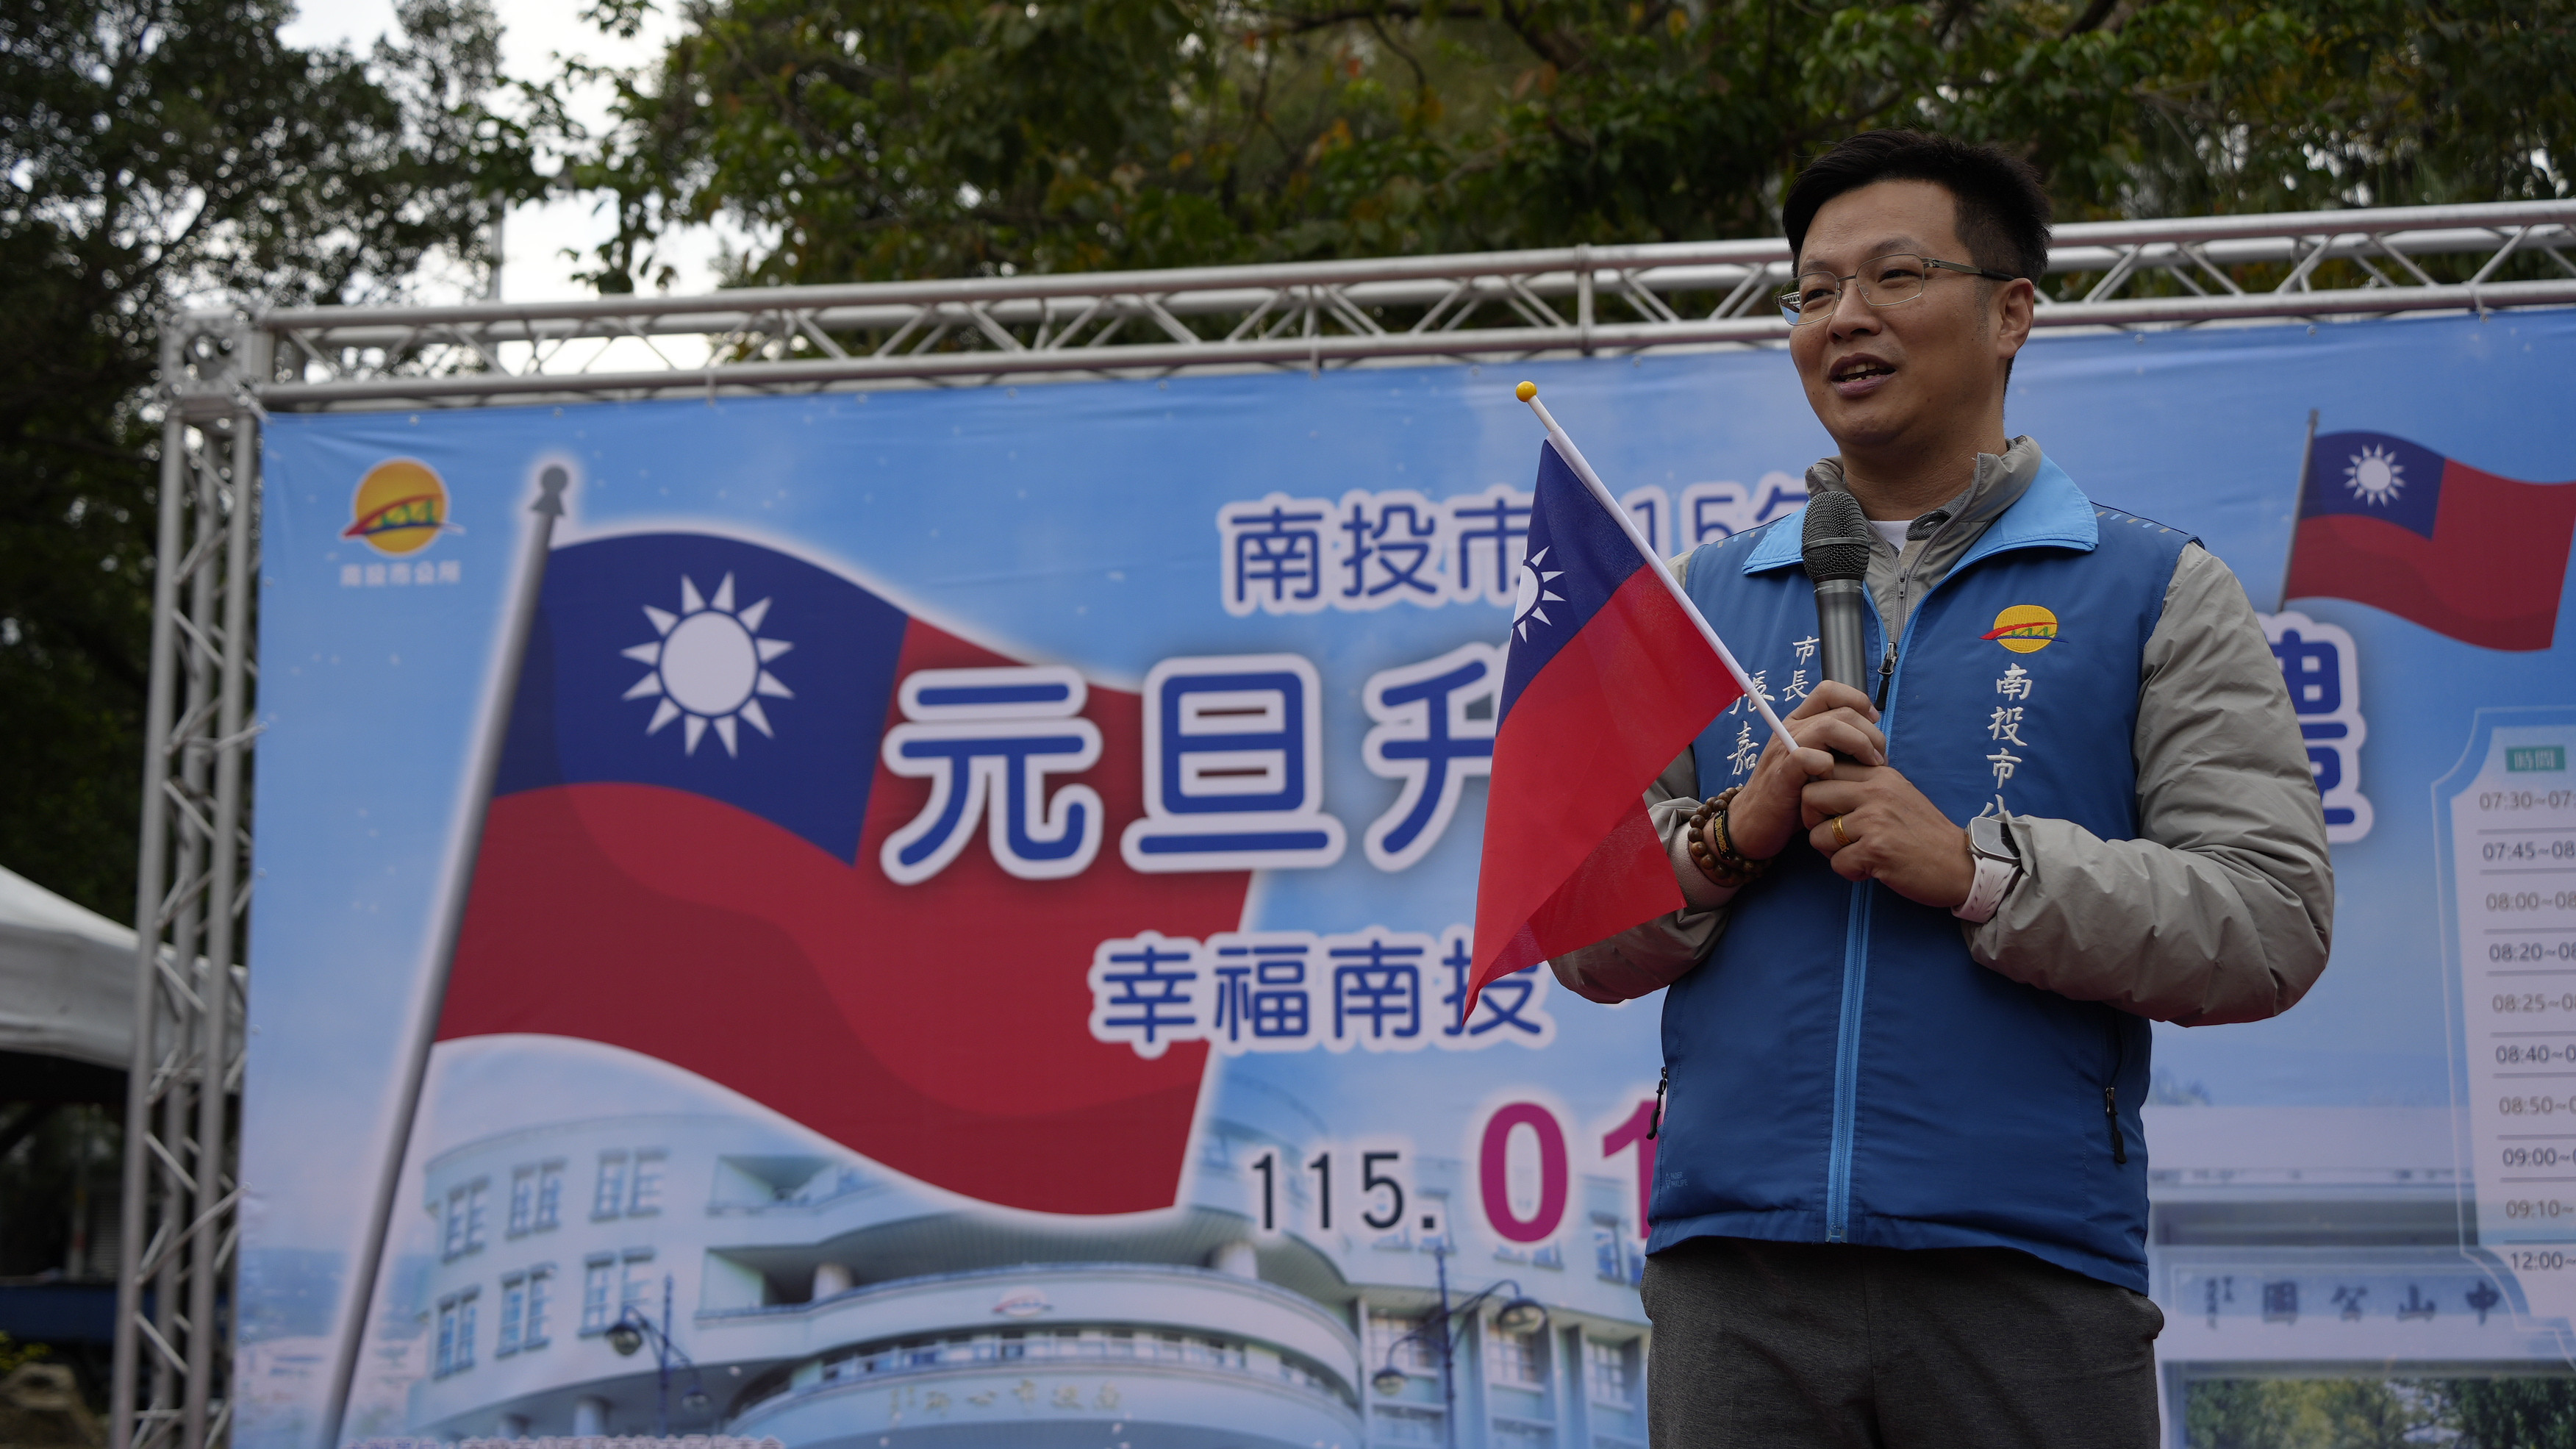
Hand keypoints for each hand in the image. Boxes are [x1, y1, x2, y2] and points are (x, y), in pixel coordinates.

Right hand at [1718, 682, 1885, 861]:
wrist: (1752, 824)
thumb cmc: (1791, 797)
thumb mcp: (1815, 765)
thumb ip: (1837, 749)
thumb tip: (1875, 743)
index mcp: (1799, 722)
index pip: (1829, 690)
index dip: (1857, 701)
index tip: (1873, 723)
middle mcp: (1790, 729)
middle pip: (1840, 710)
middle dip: (1870, 732)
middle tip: (1879, 759)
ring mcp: (1785, 751)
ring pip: (1828, 727)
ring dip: (1858, 745)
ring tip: (1870, 767)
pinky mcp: (1782, 775)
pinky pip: (1809, 757)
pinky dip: (1829, 766)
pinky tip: (1836, 781)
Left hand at [1800, 762, 1974, 908]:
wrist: (1961, 864)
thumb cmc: (1924, 833)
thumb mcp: (1897, 794)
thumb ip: (1864, 786)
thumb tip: (1820, 780)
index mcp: (1879, 773)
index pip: (1824, 768)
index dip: (1817, 794)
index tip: (1830, 812)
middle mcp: (1876, 790)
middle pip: (1810, 796)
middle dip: (1814, 822)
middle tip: (1835, 837)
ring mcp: (1875, 819)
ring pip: (1818, 835)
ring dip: (1833, 853)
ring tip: (1859, 855)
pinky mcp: (1876, 849)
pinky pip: (1837, 863)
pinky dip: (1851, 872)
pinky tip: (1873, 869)